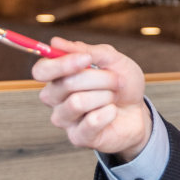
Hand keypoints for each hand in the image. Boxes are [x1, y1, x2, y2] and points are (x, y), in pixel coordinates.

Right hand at [34, 37, 151, 161]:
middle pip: (65, 84)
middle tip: (116, 79)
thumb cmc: (122, 84)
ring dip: (104, 95)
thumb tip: (55, 42)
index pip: (41, 70)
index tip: (86, 59)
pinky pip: (90, 122)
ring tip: (113, 96)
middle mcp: (56, 99)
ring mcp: (65, 119)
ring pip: (77, 102)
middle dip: (98, 78)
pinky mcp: (78, 137)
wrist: (139, 112)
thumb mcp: (112, 60)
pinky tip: (112, 112)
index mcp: (59, 77)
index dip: (61, 64)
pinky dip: (108, 113)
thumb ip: (86, 51)